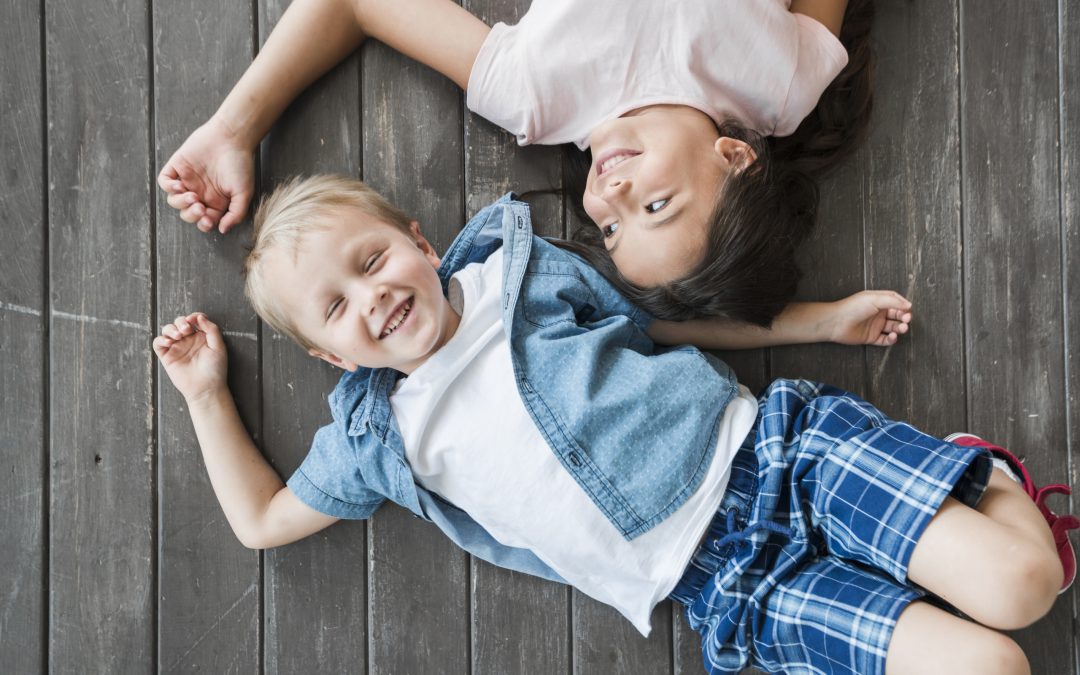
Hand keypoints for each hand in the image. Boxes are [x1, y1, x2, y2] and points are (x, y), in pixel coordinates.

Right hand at [153, 312, 228, 402]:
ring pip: (167, 330)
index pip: (194, 320)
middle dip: (181, 322)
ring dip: (171, 328)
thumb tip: (200, 316)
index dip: (193, 316)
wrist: (206, 388)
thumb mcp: (218, 347)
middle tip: (186, 330)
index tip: (194, 319)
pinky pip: (158, 343)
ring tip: (178, 336)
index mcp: (201, 336)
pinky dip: (161, 339)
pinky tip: (169, 342)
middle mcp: (188, 340)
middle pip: (179, 322)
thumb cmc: (215, 370)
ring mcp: (177, 348)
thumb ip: (211, 330)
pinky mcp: (167, 357)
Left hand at [158, 116, 254, 233]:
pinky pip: (165, 182)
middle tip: (200, 206)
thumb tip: (223, 230)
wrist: (232, 138)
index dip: (203, 223)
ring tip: (192, 195)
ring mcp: (187, 181)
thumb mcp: (244, 193)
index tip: (208, 219)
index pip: (204, 220)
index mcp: (215, 202)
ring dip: (181, 203)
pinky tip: (178, 186)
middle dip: (192, 214)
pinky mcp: (177, 168)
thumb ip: (236, 214)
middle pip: (187, 214)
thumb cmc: (240, 164)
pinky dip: (168, 187)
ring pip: (174, 201)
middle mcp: (200, 193)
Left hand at [827, 290, 912, 346]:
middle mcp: (877, 313)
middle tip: (906, 320)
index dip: (904, 306)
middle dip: (904, 318)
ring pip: (893, 328)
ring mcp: (875, 326)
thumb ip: (893, 300)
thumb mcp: (874, 299)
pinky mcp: (871, 337)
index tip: (908, 310)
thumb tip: (908, 304)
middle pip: (897, 316)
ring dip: (900, 328)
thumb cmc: (852, 307)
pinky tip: (892, 336)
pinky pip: (885, 340)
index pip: (896, 303)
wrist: (836, 322)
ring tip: (901, 328)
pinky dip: (891, 339)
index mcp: (878, 301)